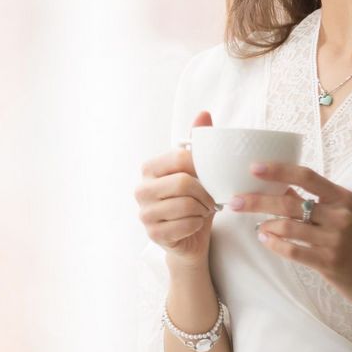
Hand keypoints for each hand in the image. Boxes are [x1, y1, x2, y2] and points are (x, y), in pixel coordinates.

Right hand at [134, 111, 218, 268]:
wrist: (190, 239)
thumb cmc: (194, 201)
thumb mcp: (198, 172)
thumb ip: (198, 143)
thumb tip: (204, 113)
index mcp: (149, 168)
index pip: (180, 158)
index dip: (202, 169)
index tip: (209, 179)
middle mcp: (141, 189)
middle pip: (182, 183)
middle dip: (204, 193)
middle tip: (210, 200)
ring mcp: (144, 213)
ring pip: (185, 205)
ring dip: (202, 210)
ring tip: (203, 211)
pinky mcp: (153, 233)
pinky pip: (184, 225)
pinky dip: (197, 225)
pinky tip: (194, 224)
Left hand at [228, 161, 351, 305]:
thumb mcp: (339, 212)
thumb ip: (313, 198)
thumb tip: (276, 182)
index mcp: (341, 196)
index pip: (306, 176)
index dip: (278, 169)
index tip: (253, 168)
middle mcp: (340, 215)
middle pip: (290, 202)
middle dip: (257, 201)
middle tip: (234, 201)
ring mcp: (335, 240)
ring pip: (288, 226)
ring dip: (266, 224)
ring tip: (259, 225)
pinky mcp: (328, 262)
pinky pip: (292, 250)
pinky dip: (274, 243)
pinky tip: (265, 239)